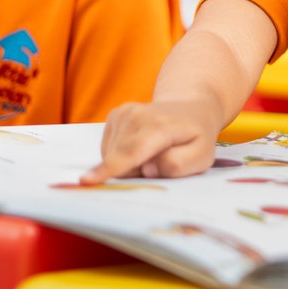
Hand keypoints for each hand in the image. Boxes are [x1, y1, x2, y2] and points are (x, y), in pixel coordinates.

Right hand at [81, 99, 220, 183]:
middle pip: (120, 160)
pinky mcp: (114, 116)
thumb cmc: (196, 136)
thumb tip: (148, 169)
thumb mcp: (201, 156)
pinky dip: (122, 155)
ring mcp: (123, 113)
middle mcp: (137, 115)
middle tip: (159, 162)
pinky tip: (142, 146)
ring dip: (130, 164)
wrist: (191, 107)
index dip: (110, 168)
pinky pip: (109, 150)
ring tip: (153, 151)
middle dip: (136, 172)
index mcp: (160, 126)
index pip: (132, 152)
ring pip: (112, 156)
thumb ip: (178, 165)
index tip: (86, 181)